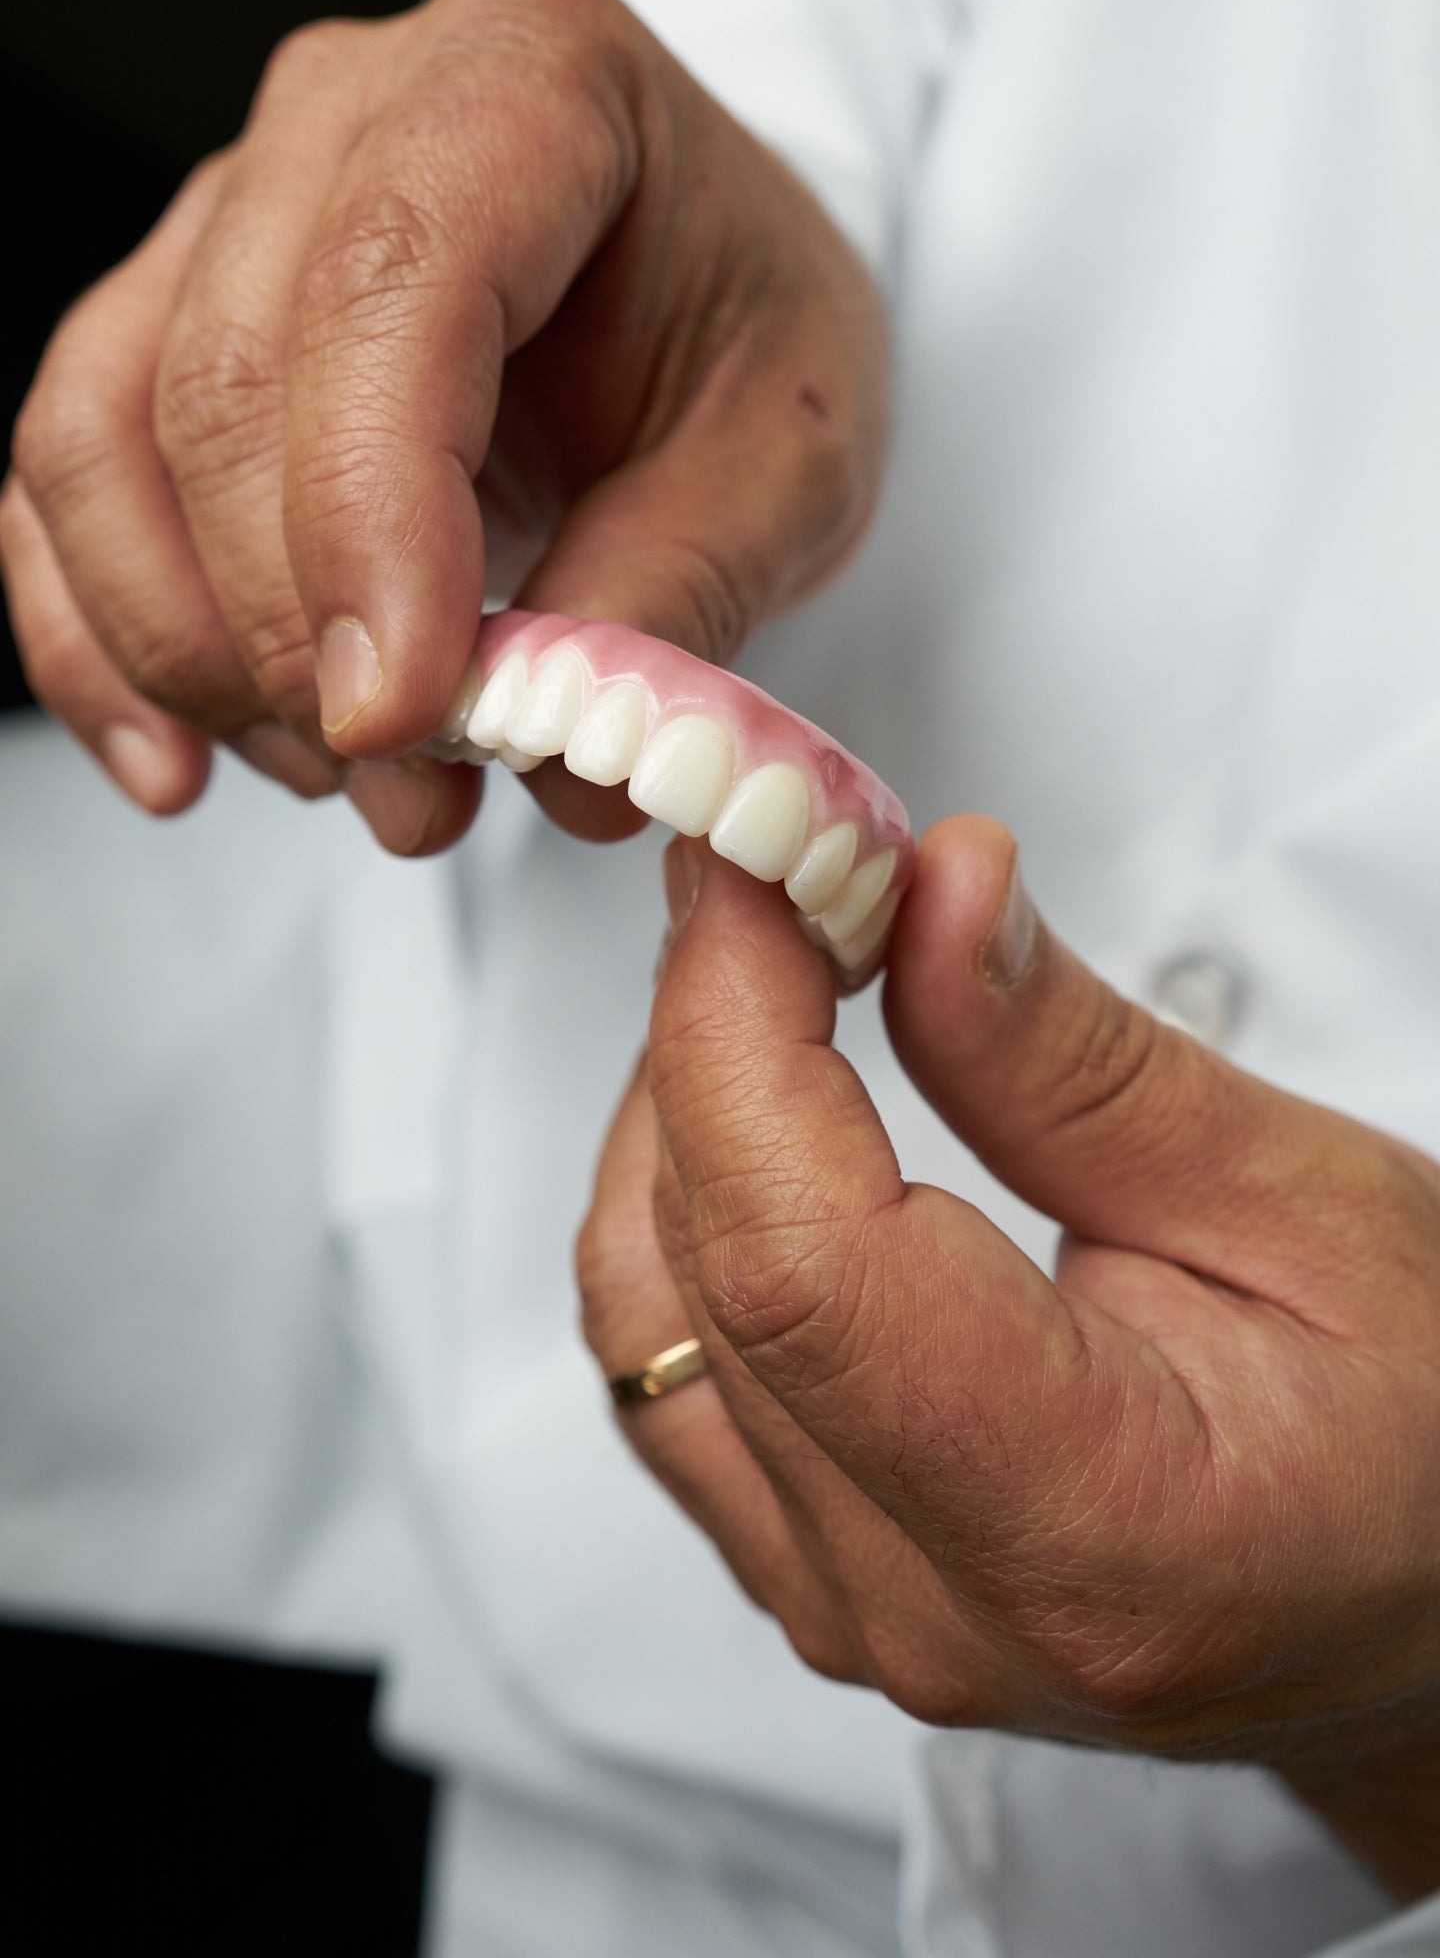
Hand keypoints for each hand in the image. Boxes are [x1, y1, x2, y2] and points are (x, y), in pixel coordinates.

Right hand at [1, 0, 885, 850]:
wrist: (698, 302)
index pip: (388, 288)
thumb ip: (678, 591)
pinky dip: (100, 649)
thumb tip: (550, 755)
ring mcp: (226, 221)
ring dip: (199, 660)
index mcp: (530, 88)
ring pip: (103, 441)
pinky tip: (186, 764)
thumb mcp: (791, 462)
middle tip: (418, 791)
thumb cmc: (741, 337)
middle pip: (223, 384)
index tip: (402, 710)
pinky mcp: (162, 331)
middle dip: (297, 638)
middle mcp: (341, 123)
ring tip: (352, 778)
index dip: (369, 520)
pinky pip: (62, 492)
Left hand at [579, 821, 1439, 1898]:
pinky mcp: (804, 1565)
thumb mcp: (1309, 1209)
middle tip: (796, 864)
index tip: (756, 859)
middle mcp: (928, 1604)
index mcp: (1088, 1534)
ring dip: (687, 1100)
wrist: (1415, 1600)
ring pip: (651, 1305)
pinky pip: (660, 1360)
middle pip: (714, 1266)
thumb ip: (1082, 1064)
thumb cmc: (1422, 1438)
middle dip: (715, 1021)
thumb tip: (933, 893)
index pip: (801, 1267)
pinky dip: (681, 1200)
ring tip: (791, 967)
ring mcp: (847, 1605)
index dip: (736, 1030)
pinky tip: (753, 1108)